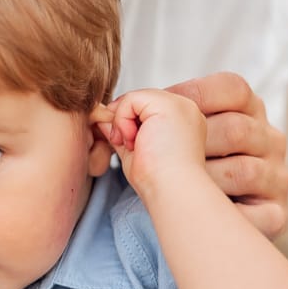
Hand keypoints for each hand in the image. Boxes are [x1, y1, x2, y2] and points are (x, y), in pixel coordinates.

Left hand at [93, 89, 208, 203]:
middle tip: (128, 146)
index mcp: (181, 122)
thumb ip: (121, 131)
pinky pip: (130, 99)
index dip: (128, 123)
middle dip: (124, 122)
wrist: (171, 190)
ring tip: (133, 145)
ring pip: (134, 98)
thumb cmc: (156, 181)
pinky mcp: (168, 104)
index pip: (145, 109)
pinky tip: (132, 140)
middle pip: (139, 101)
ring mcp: (179, 104)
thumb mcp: (134, 151)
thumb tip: (103, 118)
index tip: (128, 146)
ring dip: (123, 122)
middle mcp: (184, 109)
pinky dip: (122, 120)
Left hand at [164, 72, 287, 238]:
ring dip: (199, 181)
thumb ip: (149, 115)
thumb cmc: (181, 169)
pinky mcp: (276, 213)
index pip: (233, 88)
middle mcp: (271, 139)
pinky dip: (217, 213)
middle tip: (155, 158)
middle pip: (235, 129)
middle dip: (189, 144)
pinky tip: (196, 212)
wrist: (207, 222)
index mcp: (251, 109)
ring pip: (240, 170)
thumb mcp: (172, 132)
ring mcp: (277, 175)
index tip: (153, 113)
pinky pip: (251, 212)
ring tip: (174, 188)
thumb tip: (108, 114)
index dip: (190, 96)